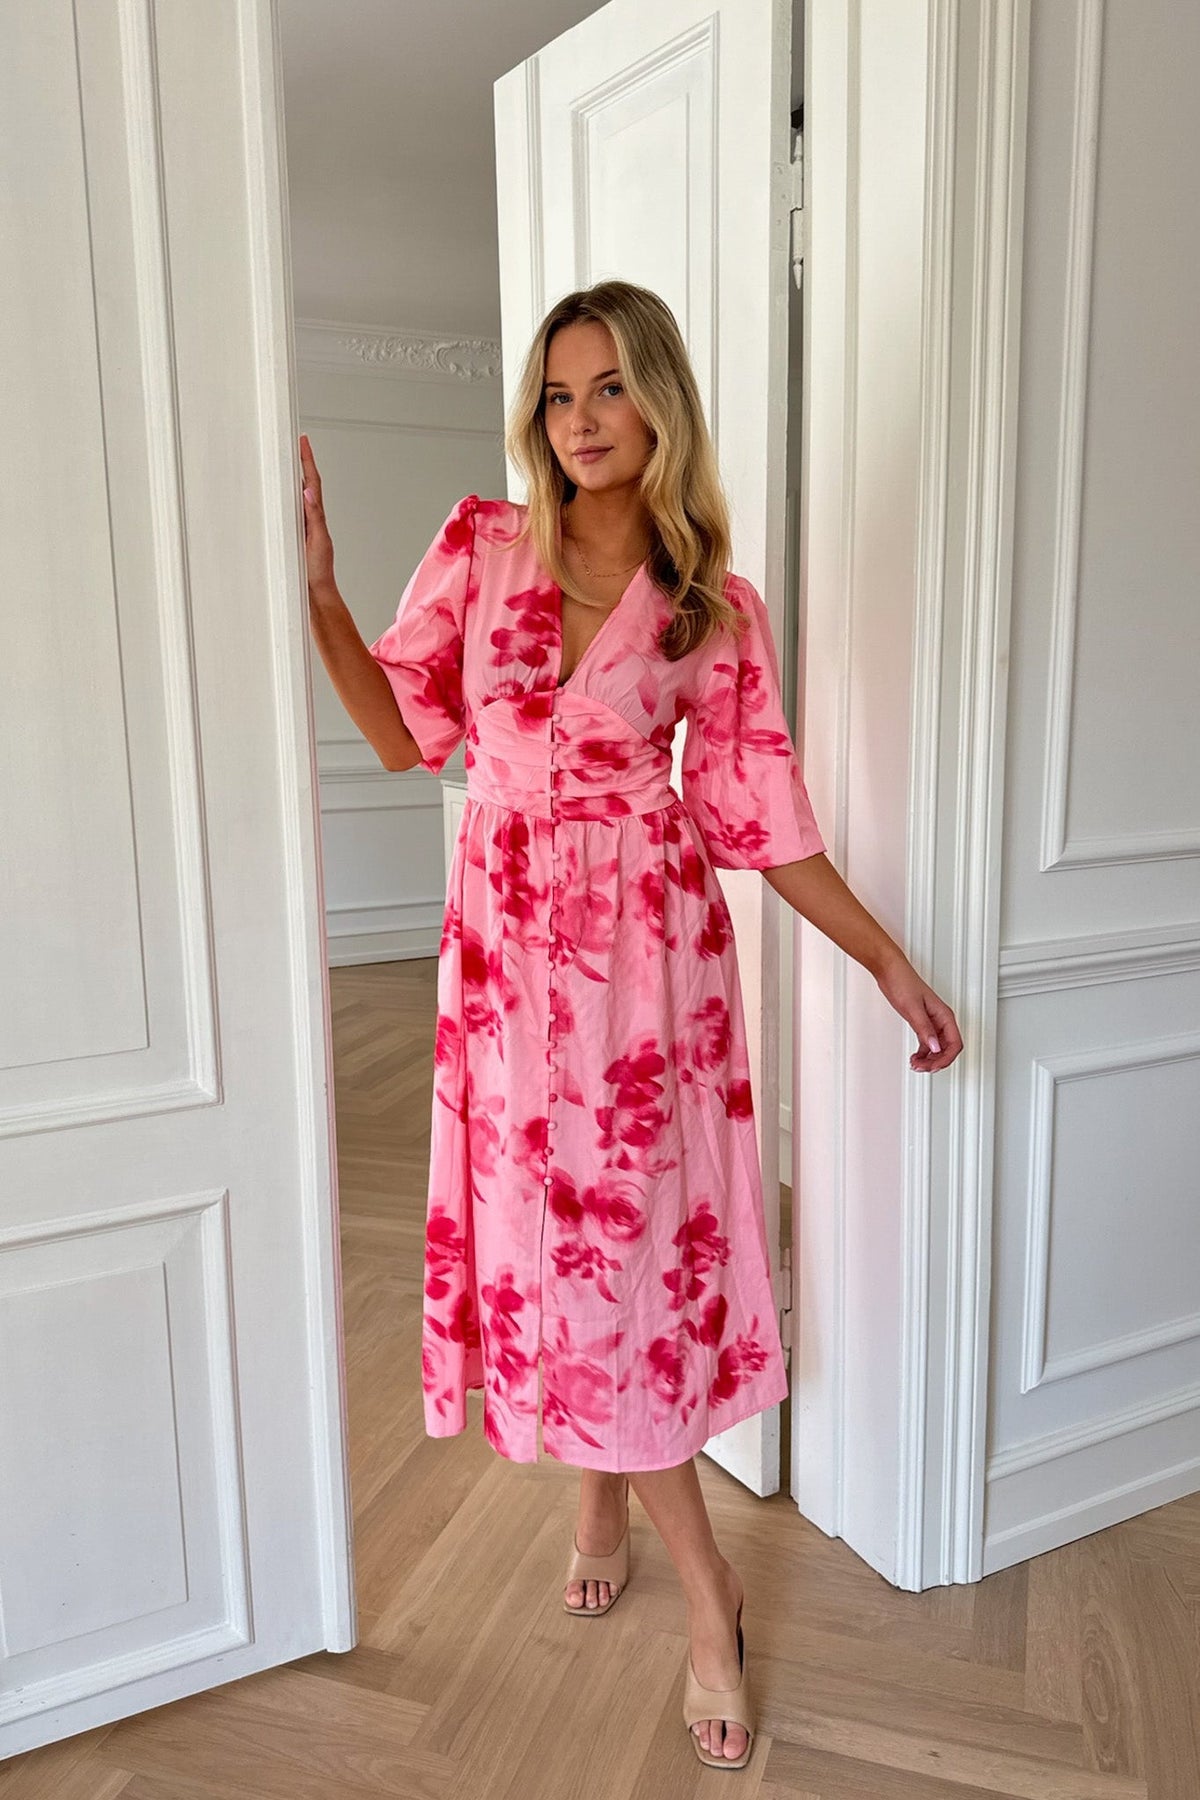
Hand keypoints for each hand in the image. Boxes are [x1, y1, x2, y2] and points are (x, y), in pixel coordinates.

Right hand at [299, 433, 334, 594]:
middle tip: (293, 442)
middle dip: (300, 462)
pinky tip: (276, 493)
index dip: (307, 461)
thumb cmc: (318, 571)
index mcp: (316, 516)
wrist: (315, 594)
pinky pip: (286, 510)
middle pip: (305, 483)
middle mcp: (309, 518)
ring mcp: (301, 526)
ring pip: (295, 495)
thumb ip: (315, 517)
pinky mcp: (293, 536)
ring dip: (292, 476)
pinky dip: (283, 497)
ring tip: (285, 458)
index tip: (303, 441)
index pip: (312, 482)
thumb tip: (308, 491)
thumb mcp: (318, 542)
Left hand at [875, 953, 962, 1072]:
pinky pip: (927, 1043)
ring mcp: (932, 1022)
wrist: (890, 971)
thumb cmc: (903, 983)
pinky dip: (922, 1053)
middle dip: (936, 1062)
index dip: (946, 1059)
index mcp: (944, 1015)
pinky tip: (914, 1058)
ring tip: (915, 1065)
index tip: (933, 1067)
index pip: (955, 1044)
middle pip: (947, 1049)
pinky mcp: (922, 1022)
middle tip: (920, 1068)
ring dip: (928, 1060)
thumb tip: (935, 1047)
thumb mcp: (913, 1008)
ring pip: (937, 1048)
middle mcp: (941, 1020)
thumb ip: (924, 1029)